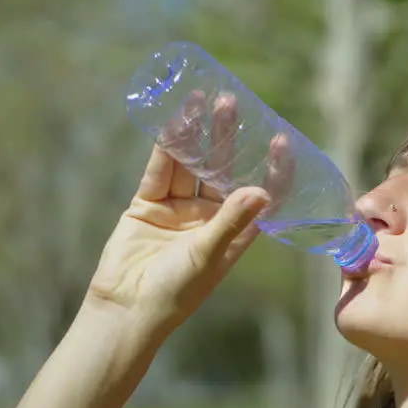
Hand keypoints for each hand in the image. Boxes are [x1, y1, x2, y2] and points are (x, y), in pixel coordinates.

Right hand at [85, 93, 292, 336]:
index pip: (260, 194)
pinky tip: (174, 120)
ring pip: (190, 163)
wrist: (126, 308)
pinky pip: (160, 169)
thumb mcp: (207, 255)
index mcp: (235, 233)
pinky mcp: (149, 204)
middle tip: (232, 102)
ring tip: (203, 99)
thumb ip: (231, 221)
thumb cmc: (176, 292)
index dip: (272, 168)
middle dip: (228, 137)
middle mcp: (210, 216)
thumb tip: (262, 191)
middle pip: (223, 169)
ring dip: (196, 133)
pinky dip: (166, 146)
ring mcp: (179, 208)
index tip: (280, 140)